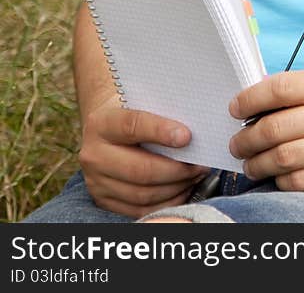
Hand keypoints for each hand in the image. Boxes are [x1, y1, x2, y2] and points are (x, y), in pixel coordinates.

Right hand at [79, 96, 210, 216]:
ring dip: (175, 187)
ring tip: (195, 175)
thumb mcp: (141, 102)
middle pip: (140, 169)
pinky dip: (166, 202)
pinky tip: (182, 189)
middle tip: (200, 164)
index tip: (187, 137)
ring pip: (142, 194)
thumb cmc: (133, 111)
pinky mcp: (104, 201)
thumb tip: (194, 132)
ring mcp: (96, 182)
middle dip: (176, 169)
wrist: (107, 127)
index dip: (161, 131)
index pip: (133, 126)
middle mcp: (94, 155)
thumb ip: (161, 112)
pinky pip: (140, 210)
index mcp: (101, 123)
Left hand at [228, 70, 303, 191]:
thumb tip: (255, 104)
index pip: (282, 87)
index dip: (250, 98)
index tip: (236, 108)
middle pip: (277, 126)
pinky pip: (299, 182)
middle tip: (237, 142)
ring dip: (257, 163)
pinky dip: (279, 181)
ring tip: (249, 162)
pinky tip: (275, 176)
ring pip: (283, 157)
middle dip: (246, 138)